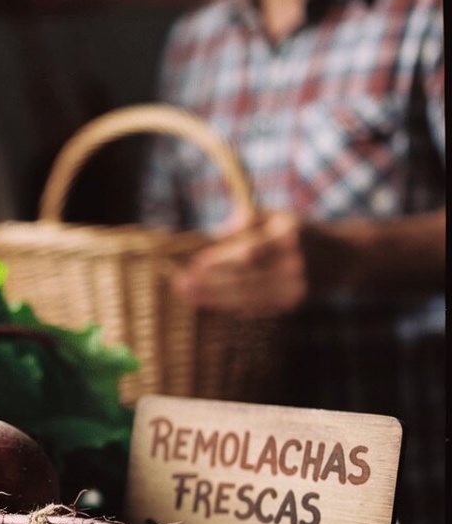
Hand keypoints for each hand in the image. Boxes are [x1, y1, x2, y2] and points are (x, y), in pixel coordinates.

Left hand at [172, 209, 307, 317]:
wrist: (343, 257)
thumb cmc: (299, 232)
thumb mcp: (279, 215)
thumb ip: (248, 218)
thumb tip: (216, 233)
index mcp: (289, 238)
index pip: (250, 251)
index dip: (221, 260)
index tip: (195, 263)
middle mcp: (294, 264)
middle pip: (246, 278)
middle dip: (210, 282)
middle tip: (181, 283)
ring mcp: (296, 288)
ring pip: (248, 297)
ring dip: (215, 298)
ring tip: (189, 296)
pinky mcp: (294, 304)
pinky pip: (257, 307)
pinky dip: (232, 306)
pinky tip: (209, 303)